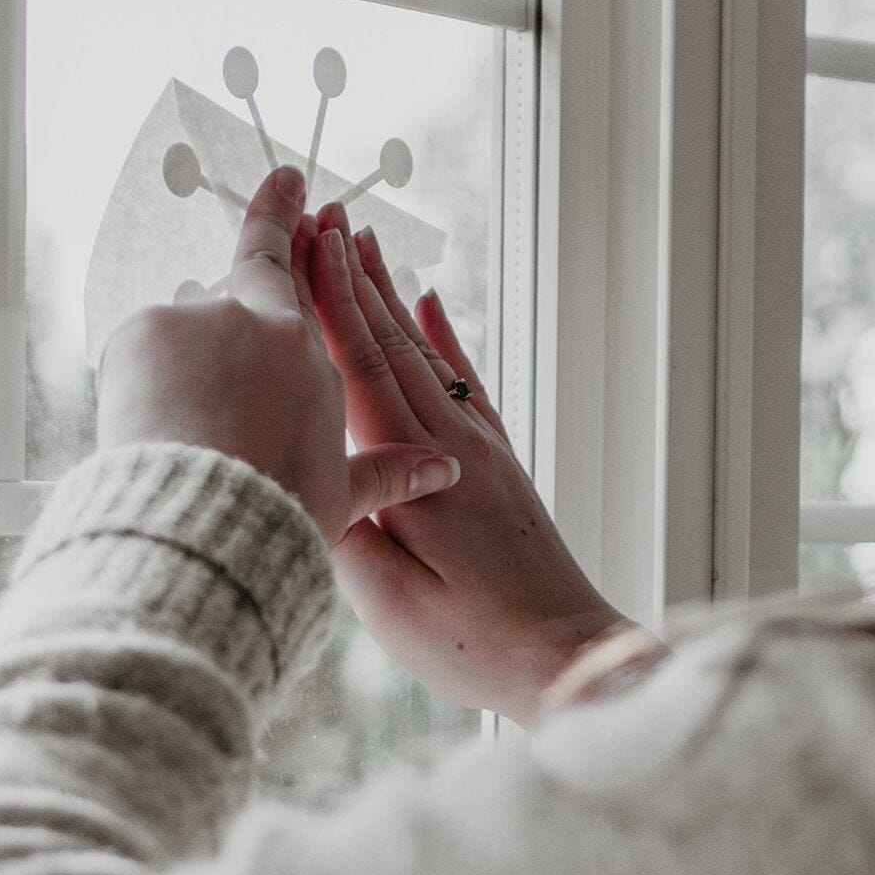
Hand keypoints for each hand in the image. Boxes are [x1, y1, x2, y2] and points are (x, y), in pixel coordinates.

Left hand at [94, 165, 461, 545]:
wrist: (203, 523)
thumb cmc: (274, 513)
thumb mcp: (342, 495)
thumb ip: (387, 472)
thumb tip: (443, 470)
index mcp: (306, 349)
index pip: (298, 269)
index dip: (287, 219)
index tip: (288, 181)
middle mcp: (253, 318)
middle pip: (235, 293)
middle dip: (228, 323)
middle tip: (225, 363)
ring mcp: (193, 318)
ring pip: (184, 327)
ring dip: (184, 365)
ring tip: (185, 431)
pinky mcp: (140, 332)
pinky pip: (139, 348)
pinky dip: (143, 380)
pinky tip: (153, 423)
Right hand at [306, 201, 635, 725]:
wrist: (569, 660)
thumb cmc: (475, 644)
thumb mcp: (388, 604)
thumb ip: (345, 531)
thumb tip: (311, 475)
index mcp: (421, 473)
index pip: (364, 370)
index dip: (331, 304)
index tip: (306, 243)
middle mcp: (456, 446)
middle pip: (394, 343)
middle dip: (354, 277)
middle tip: (324, 215)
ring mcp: (484, 451)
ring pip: (428, 353)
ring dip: (390, 294)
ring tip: (365, 240)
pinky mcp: (500, 466)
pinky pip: (466, 383)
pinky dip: (445, 336)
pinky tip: (430, 302)